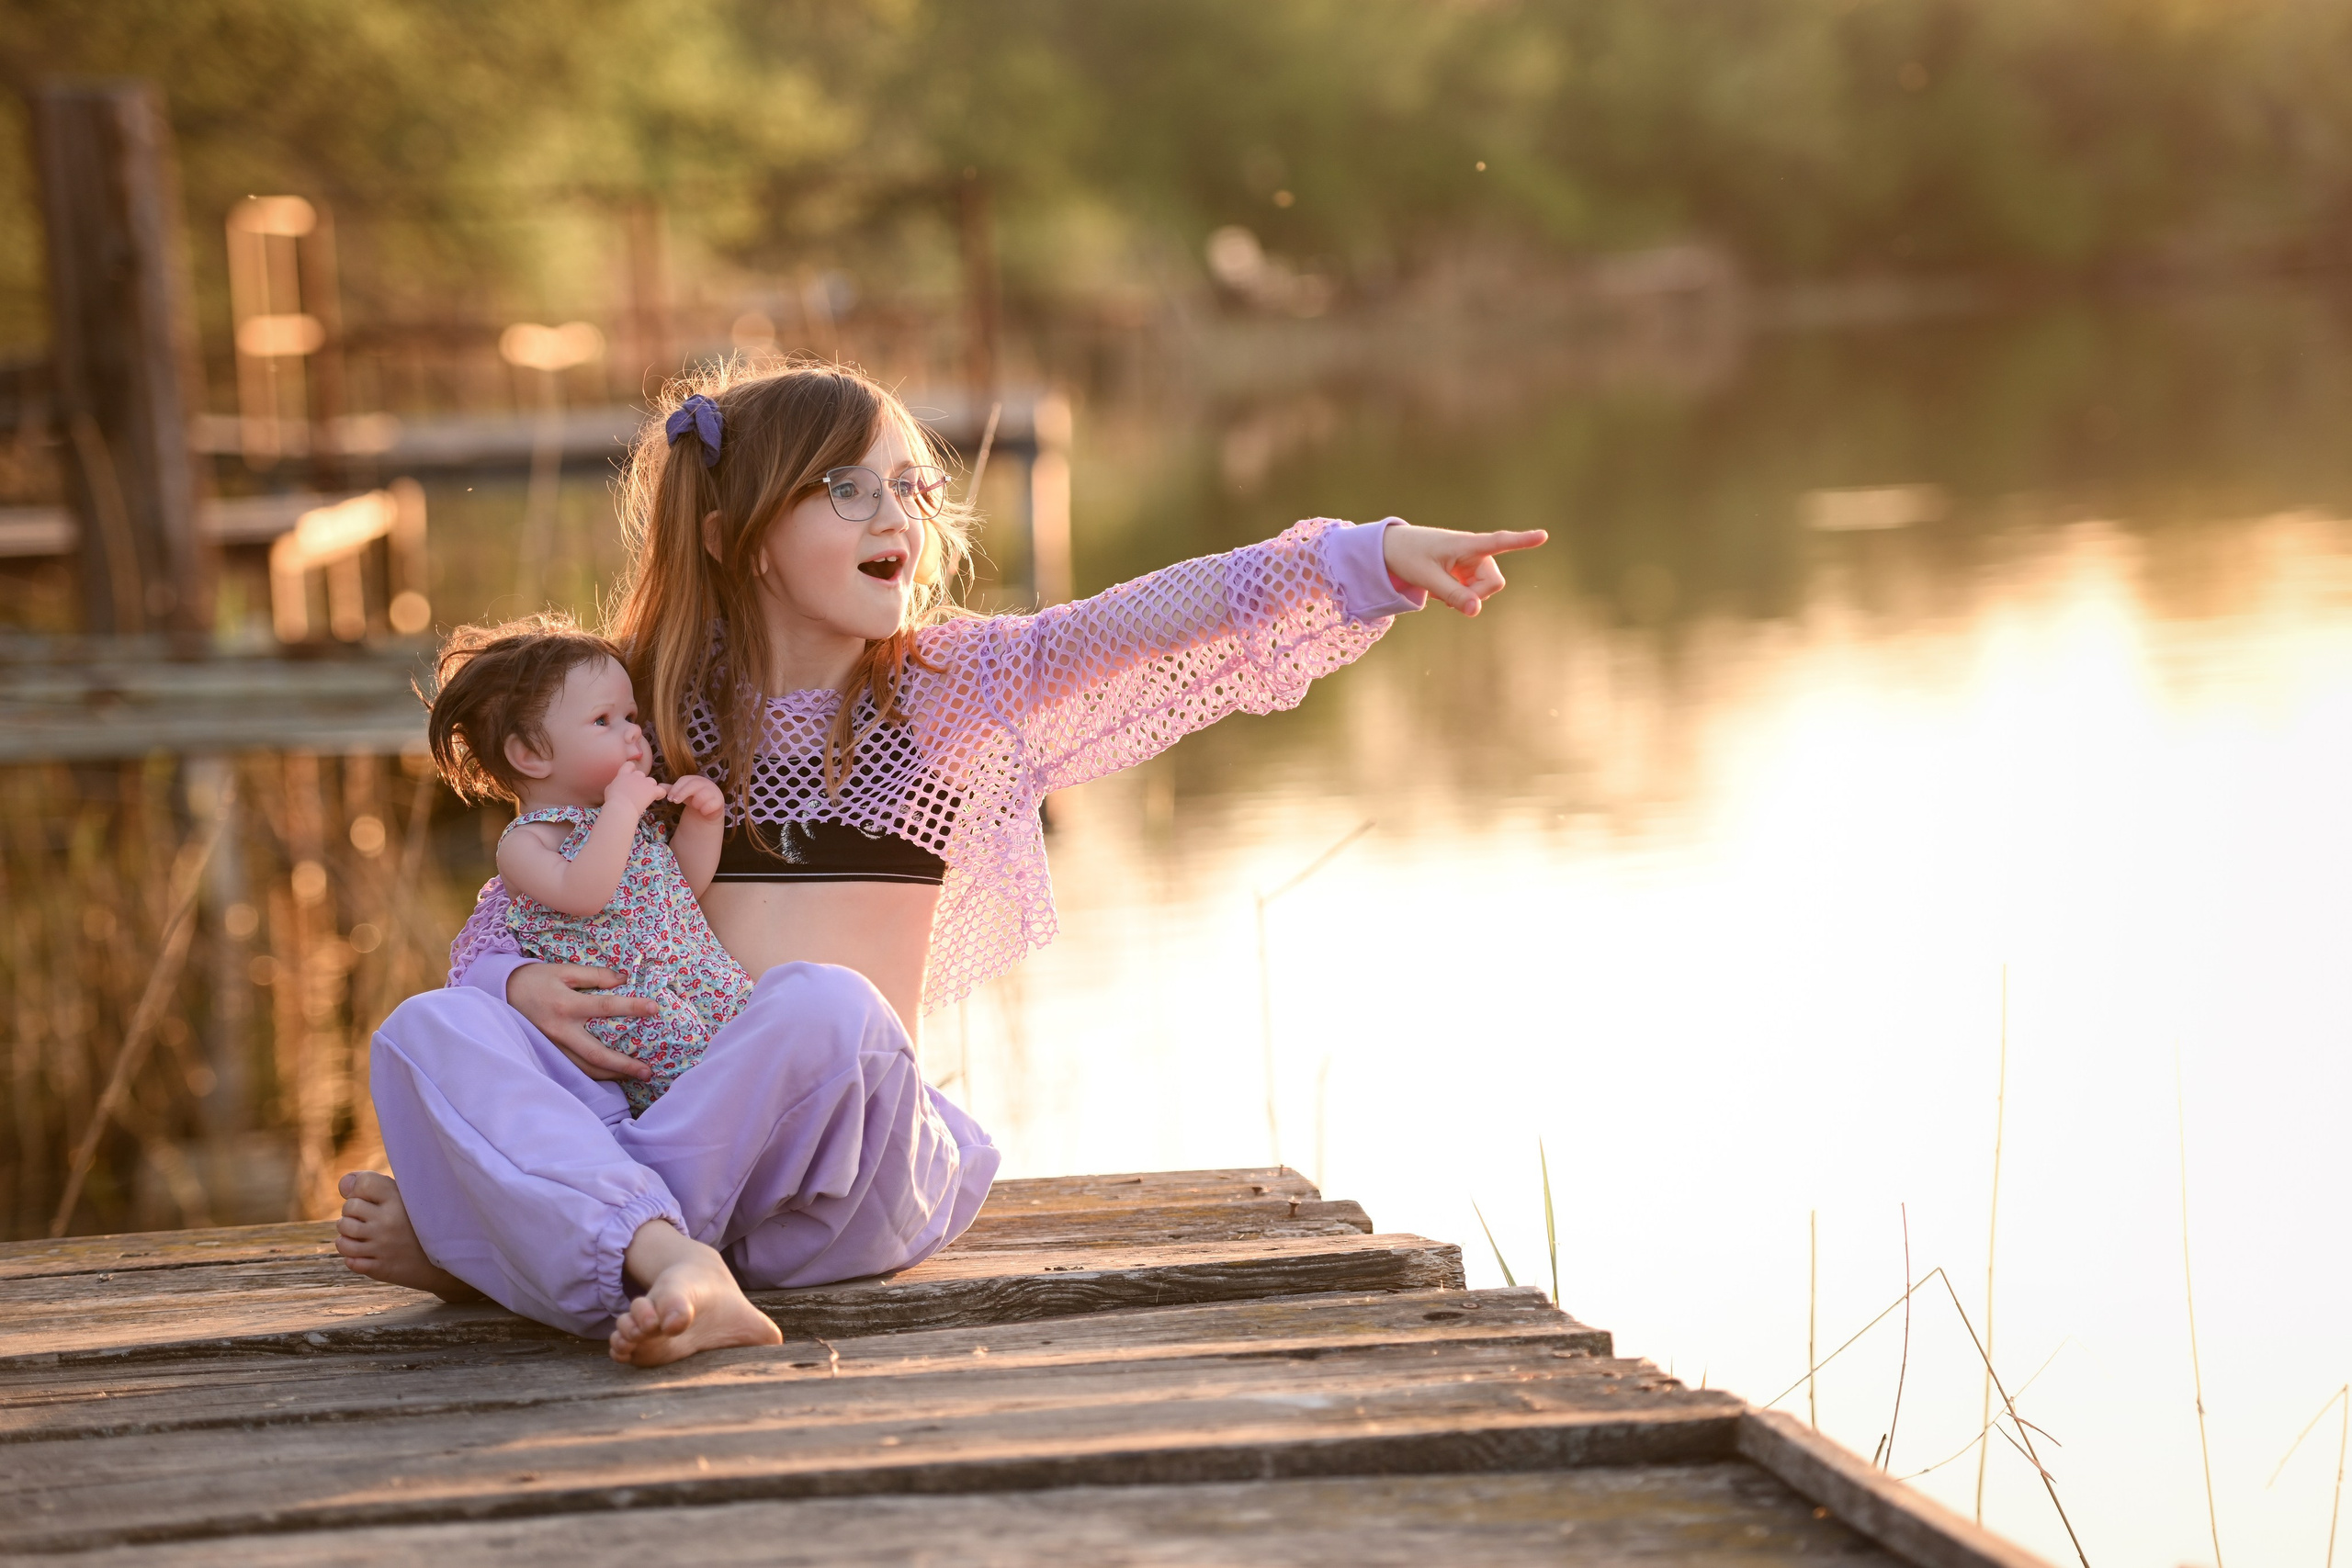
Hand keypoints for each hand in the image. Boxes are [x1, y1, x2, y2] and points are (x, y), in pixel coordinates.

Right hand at [504, 961, 656, 1080]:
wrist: (501, 992)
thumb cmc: (536, 979)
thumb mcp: (563, 970)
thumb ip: (594, 975)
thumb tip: (623, 980)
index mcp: (566, 1005)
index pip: (605, 1007)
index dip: (631, 1008)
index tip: (654, 1008)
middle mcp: (560, 1030)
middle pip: (596, 1053)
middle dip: (623, 1065)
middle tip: (648, 1071)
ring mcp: (553, 1046)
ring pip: (585, 1067)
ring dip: (611, 1074)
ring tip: (636, 1076)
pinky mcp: (548, 1053)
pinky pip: (574, 1068)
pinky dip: (594, 1073)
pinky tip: (612, 1075)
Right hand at [601, 761, 667, 816]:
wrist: (621, 807)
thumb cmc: (612, 801)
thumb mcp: (609, 789)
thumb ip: (615, 784)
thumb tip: (617, 785)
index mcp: (623, 775)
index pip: (629, 765)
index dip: (632, 770)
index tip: (631, 778)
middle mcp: (635, 776)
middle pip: (641, 774)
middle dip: (640, 782)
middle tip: (636, 793)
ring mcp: (645, 782)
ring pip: (652, 781)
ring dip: (650, 787)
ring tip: (645, 797)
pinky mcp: (652, 790)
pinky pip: (661, 790)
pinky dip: (660, 794)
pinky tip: (657, 798)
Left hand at [667, 775, 724, 818]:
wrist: (708, 809)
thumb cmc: (693, 798)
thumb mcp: (681, 794)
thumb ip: (672, 790)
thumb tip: (658, 786)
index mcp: (695, 780)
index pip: (684, 780)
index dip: (676, 788)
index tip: (669, 798)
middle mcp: (705, 783)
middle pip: (693, 785)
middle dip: (682, 793)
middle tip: (674, 802)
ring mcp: (714, 791)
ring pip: (701, 796)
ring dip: (696, 803)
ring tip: (696, 806)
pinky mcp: (719, 801)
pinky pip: (710, 805)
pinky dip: (705, 810)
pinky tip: (703, 811)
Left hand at [1380, 523, 1548, 615]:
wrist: (1392, 549)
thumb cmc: (1409, 556)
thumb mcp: (1428, 578)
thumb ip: (1453, 594)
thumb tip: (1476, 611)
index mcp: (1467, 544)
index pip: (1499, 541)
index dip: (1522, 541)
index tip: (1544, 535)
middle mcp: (1475, 552)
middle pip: (1493, 582)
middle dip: (1476, 596)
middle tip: (1449, 600)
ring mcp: (1472, 562)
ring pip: (1484, 590)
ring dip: (1465, 597)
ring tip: (1440, 591)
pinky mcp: (1466, 571)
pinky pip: (1473, 592)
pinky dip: (1459, 596)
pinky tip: (1441, 591)